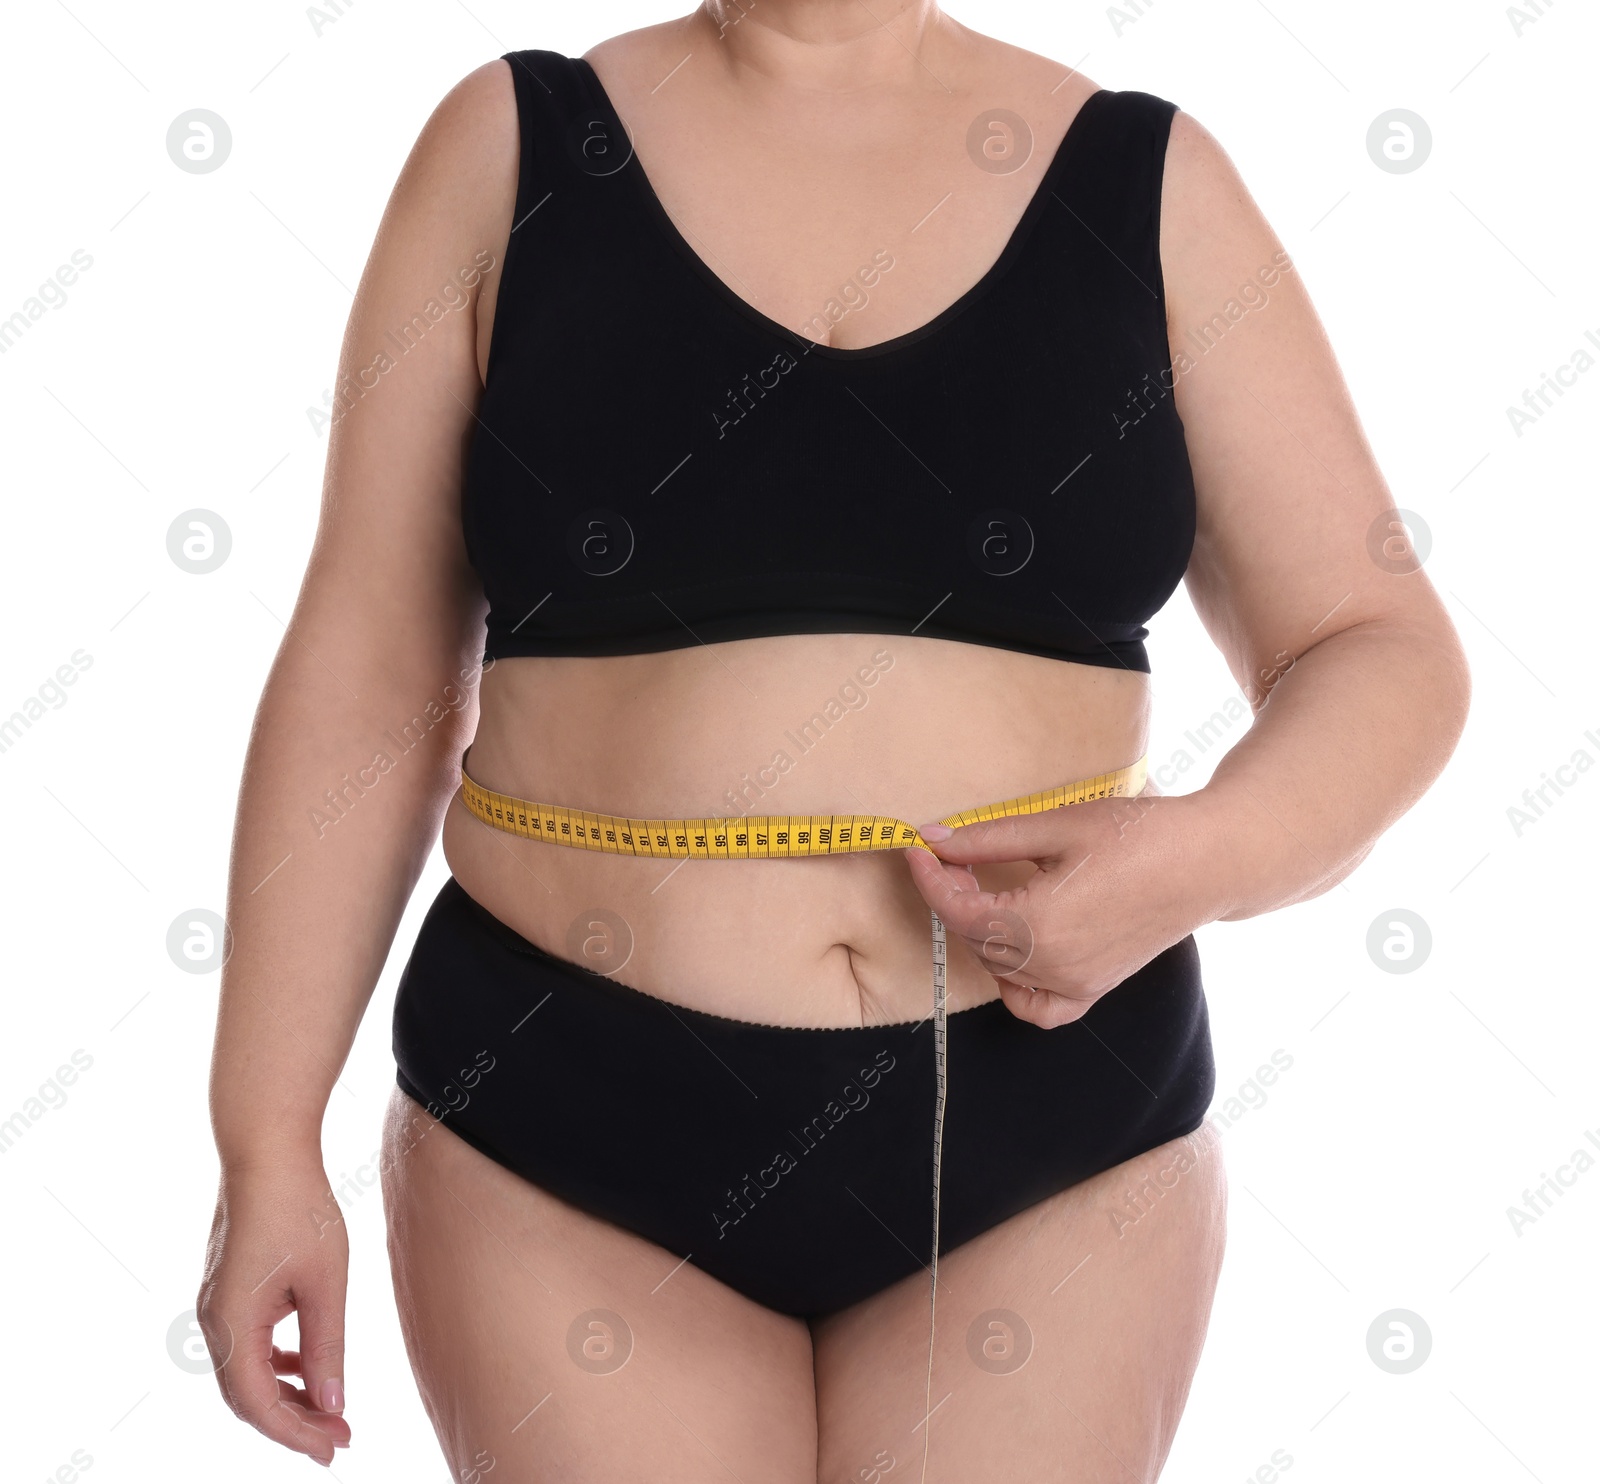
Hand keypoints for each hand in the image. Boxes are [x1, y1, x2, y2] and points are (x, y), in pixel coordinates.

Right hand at [196, 1161, 352, 1464]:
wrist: (266, 1149)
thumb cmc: (300, 1207)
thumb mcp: (325, 1282)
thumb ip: (327, 1346)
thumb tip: (331, 1405)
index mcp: (231, 1324)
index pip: (258, 1404)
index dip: (295, 1435)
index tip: (334, 1451)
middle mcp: (212, 1321)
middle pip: (247, 1396)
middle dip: (293, 1423)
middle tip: (339, 1439)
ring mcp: (215, 1305)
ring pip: (247, 1373)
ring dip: (286, 1395)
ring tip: (331, 1411)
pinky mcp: (227, 1290)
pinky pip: (248, 1345)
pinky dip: (277, 1364)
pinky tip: (310, 1368)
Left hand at [902, 788, 1225, 1027]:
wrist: (1207, 861)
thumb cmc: (1138, 835)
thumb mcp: (1056, 825)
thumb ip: (987, 838)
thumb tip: (934, 839)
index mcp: (1038, 925)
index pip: (957, 908)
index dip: (929, 875)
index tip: (916, 846)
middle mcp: (1052, 966)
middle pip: (972, 936)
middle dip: (952, 895)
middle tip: (951, 854)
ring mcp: (1074, 984)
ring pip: (998, 968)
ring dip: (979, 930)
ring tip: (983, 886)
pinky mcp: (1093, 989)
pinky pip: (1037, 1006)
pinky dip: (1014, 986)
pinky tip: (1011, 949)